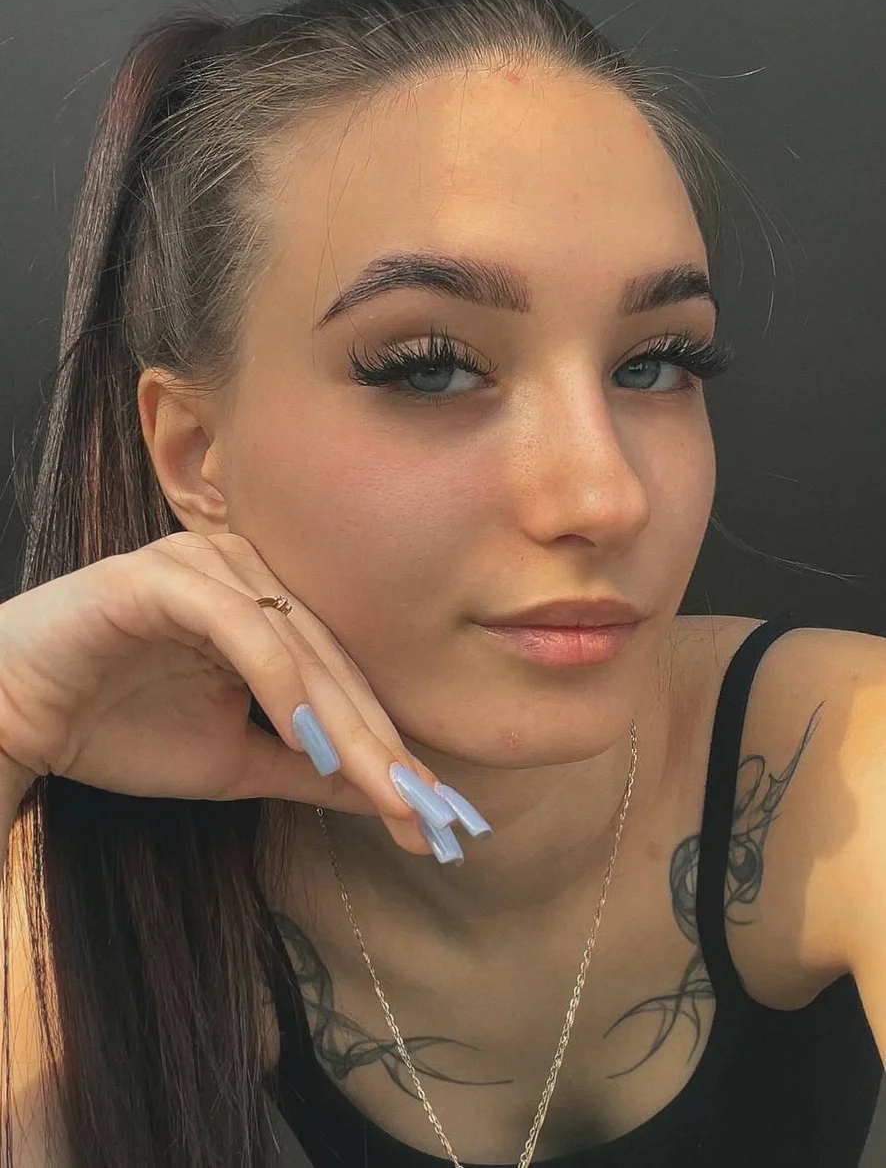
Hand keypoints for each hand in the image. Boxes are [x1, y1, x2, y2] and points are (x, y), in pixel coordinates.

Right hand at [0, 532, 486, 856]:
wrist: (15, 716)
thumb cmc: (118, 729)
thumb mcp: (236, 761)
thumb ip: (310, 770)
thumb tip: (390, 799)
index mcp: (270, 605)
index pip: (347, 679)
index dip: (391, 747)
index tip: (433, 815)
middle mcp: (248, 573)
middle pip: (335, 662)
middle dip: (382, 745)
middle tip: (425, 811)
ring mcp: (207, 564)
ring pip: (299, 645)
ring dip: (344, 722)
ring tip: (386, 789)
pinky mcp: (162, 574)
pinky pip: (239, 628)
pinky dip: (279, 683)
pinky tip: (309, 740)